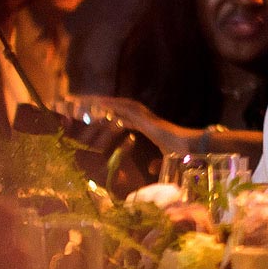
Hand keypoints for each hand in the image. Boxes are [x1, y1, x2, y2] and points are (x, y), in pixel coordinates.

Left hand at [68, 94, 199, 155]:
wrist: (188, 146)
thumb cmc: (179, 151)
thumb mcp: (164, 159)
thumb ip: (156, 162)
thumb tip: (153, 169)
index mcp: (144, 124)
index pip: (121, 115)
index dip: (107, 113)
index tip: (93, 113)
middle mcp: (141, 116)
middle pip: (114, 106)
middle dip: (97, 103)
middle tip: (78, 101)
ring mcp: (142, 115)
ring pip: (115, 105)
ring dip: (99, 102)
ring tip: (81, 99)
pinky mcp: (142, 118)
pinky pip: (122, 110)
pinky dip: (109, 106)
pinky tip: (95, 103)